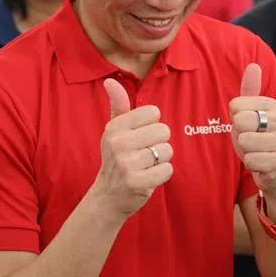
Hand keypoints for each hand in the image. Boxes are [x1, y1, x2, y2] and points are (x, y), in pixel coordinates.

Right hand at [90, 79, 173, 221]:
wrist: (108, 196)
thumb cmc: (116, 158)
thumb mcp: (114, 130)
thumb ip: (118, 105)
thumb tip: (110, 80)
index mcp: (115, 127)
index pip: (153, 113)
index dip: (151, 125)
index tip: (139, 137)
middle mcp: (119, 143)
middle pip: (164, 131)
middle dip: (159, 143)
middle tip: (144, 154)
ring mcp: (127, 164)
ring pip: (167, 150)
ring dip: (160, 160)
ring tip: (145, 165)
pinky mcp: (138, 182)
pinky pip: (168, 170)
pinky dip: (162, 174)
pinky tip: (148, 177)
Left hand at [229, 64, 275, 197]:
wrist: (274, 171)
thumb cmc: (258, 139)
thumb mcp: (250, 113)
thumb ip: (250, 90)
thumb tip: (253, 65)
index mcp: (273, 105)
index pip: (235, 106)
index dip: (235, 120)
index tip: (247, 127)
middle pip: (240, 122)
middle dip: (239, 136)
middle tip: (250, 142)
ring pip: (244, 142)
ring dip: (245, 151)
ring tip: (256, 152)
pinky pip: (250, 160)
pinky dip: (251, 165)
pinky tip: (261, 165)